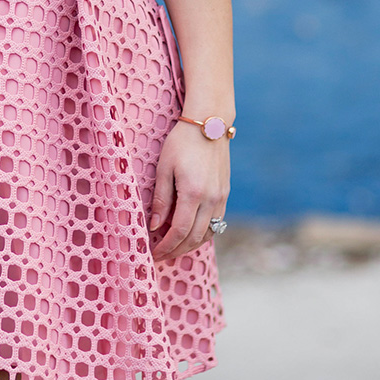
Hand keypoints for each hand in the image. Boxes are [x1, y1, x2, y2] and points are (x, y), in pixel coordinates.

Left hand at [148, 117, 229, 262]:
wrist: (210, 124)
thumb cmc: (182, 142)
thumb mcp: (164, 168)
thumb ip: (161, 199)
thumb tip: (155, 226)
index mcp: (193, 193)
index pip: (179, 232)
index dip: (166, 246)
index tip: (154, 253)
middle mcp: (211, 199)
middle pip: (195, 238)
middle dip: (176, 251)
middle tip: (161, 256)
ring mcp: (221, 197)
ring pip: (208, 233)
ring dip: (190, 245)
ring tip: (174, 248)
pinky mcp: (225, 193)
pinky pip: (216, 222)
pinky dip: (203, 233)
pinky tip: (190, 233)